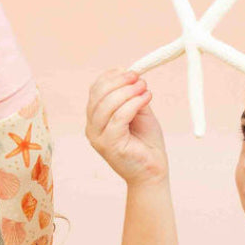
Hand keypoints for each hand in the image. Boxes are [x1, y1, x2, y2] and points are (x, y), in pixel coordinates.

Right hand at [86, 69, 167, 185]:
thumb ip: (132, 96)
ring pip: (107, 105)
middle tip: (139, 78)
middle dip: (119, 82)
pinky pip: (119, 117)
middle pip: (98, 95)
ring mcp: (98, 138)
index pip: (95, 90)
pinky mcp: (109, 145)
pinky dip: (133, 104)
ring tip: (144, 88)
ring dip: (128, 91)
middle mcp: (92, 128)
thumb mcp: (139, 113)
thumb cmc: (146, 144)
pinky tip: (146, 98)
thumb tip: (132, 76)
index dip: (111, 76)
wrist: (152, 173)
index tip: (130, 71)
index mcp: (95, 119)